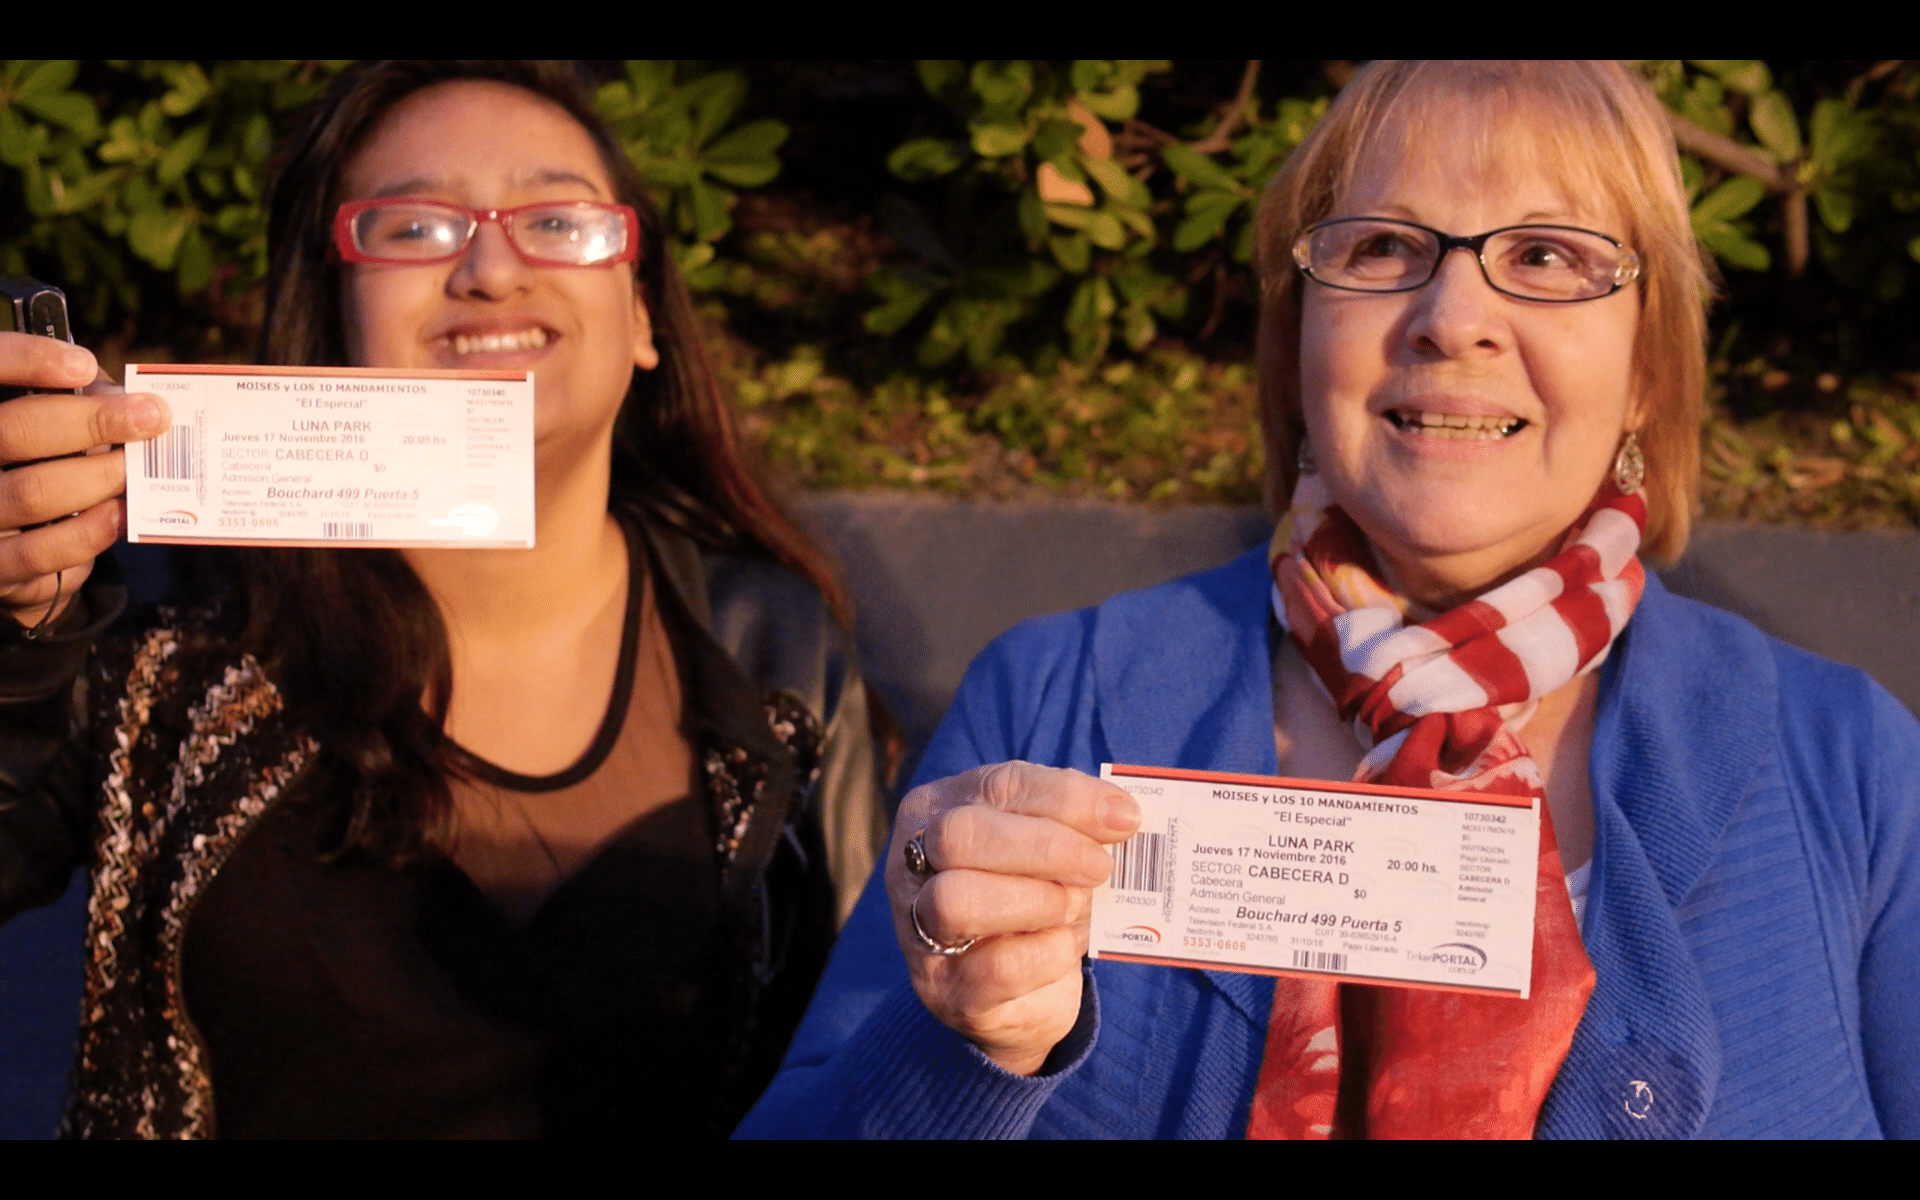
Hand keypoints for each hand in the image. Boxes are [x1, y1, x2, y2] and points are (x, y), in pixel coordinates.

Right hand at [0, 333, 168, 628]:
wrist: (9, 548)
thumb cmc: (36, 468)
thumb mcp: (47, 428)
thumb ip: (76, 404)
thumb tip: (130, 397)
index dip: (28, 359)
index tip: (85, 365)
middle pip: (15, 432)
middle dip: (91, 422)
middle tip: (151, 418)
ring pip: (34, 492)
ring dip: (100, 479)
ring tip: (138, 469)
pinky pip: (42, 552)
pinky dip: (90, 532)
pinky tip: (120, 514)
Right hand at [887, 761, 1139, 1075]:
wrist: (1020, 991)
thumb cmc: (1033, 896)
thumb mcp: (1047, 846)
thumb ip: (1074, 824)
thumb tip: (1121, 815)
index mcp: (935, 810)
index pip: (999, 786)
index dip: (1067, 798)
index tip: (1125, 817)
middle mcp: (911, 866)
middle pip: (961, 835)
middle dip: (1047, 848)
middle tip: (1100, 867)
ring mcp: (919, 933)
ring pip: (960, 900)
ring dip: (1040, 901)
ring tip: (1076, 907)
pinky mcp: (948, 992)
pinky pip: (998, 968)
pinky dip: (1050, 952)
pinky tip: (1068, 944)